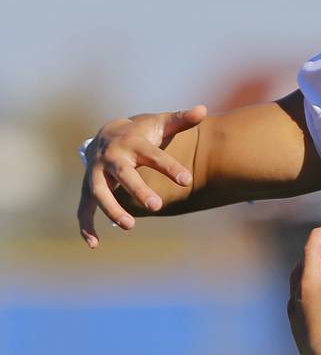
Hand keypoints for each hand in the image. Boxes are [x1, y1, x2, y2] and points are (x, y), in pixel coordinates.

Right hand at [77, 105, 206, 246]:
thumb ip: (182, 120)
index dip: (170, 167)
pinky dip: (86, 226)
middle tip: (157, 206)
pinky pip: (84, 209)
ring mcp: (97, 174)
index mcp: (133, 143)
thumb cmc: (142, 133)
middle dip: (138, 189)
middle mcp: (112, 158)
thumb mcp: (161, 124)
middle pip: (123, 174)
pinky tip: (94, 244)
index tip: (187, 180)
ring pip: (99, 192)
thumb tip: (203, 110)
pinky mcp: (88, 188)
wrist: (107, 134)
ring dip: (112, 209)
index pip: (153, 156)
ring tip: (130, 225)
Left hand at [287, 226, 320, 354]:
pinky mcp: (301, 335)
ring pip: (300, 293)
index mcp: (306, 285)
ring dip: (313, 283)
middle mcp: (296, 299)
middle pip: (300, 271)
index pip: (309, 249)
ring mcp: (296, 319)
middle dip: (313, 260)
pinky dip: (316, 303)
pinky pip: (305, 311)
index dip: (320, 235)